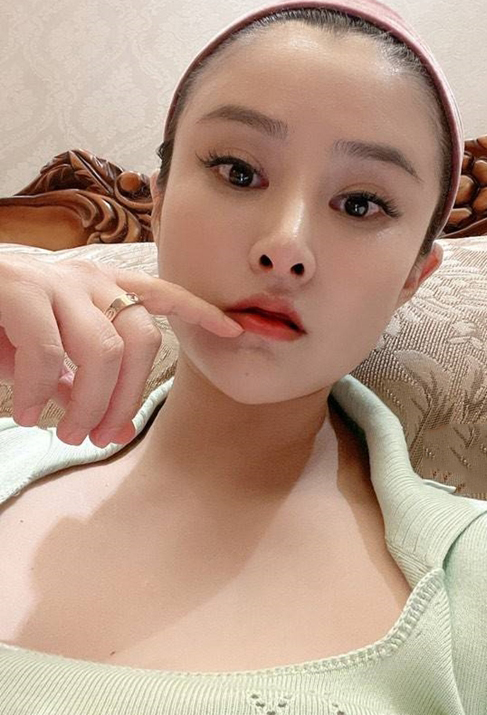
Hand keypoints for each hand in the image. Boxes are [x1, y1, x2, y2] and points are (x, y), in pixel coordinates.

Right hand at [0, 254, 243, 446]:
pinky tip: (25, 411)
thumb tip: (114, 422)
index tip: (236, 330)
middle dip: (126, 398)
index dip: (199, 311)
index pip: (161, 293)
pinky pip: (50, 352)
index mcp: (99, 288)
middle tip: (99, 436)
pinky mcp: (20, 290)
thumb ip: (79, 380)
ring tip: (67, 432)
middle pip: (140, 340)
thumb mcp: (47, 354)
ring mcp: (54, 281)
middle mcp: (86, 278)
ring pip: (103, 349)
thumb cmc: (1, 325)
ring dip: (90, 403)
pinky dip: (40, 392)